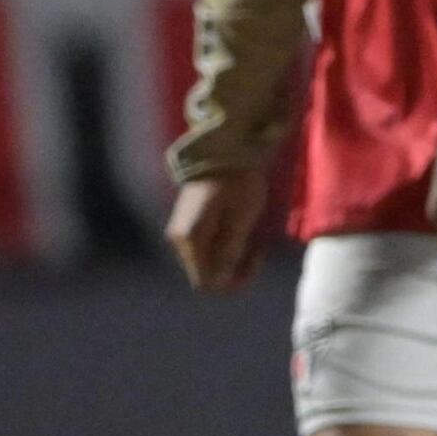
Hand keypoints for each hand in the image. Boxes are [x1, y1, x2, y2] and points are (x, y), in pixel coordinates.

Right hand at [164, 165, 271, 292]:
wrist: (220, 153)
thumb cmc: (237, 182)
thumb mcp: (242, 216)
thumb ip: (231, 249)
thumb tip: (221, 281)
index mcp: (190, 239)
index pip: (205, 282)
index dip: (232, 282)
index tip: (255, 261)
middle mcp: (179, 241)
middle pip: (205, 274)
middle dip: (234, 270)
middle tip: (258, 251)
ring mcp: (180, 234)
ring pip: (206, 262)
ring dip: (231, 259)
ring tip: (252, 241)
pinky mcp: (187, 226)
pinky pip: (205, 249)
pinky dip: (224, 248)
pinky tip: (241, 235)